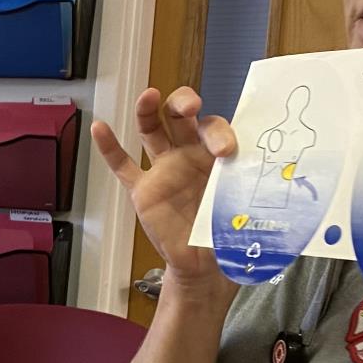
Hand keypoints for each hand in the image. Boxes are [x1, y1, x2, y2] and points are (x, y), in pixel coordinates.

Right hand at [90, 86, 236, 289]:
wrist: (206, 266)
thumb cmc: (228, 234)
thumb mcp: (243, 207)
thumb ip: (246, 189)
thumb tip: (264, 180)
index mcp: (216, 156)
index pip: (215, 129)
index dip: (219, 133)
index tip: (226, 151)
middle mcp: (189, 156)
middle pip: (181, 117)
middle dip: (184, 104)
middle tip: (190, 108)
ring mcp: (164, 171)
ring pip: (151, 132)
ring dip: (148, 111)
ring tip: (148, 96)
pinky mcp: (143, 191)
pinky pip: (123, 167)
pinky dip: (109, 148)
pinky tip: (99, 127)